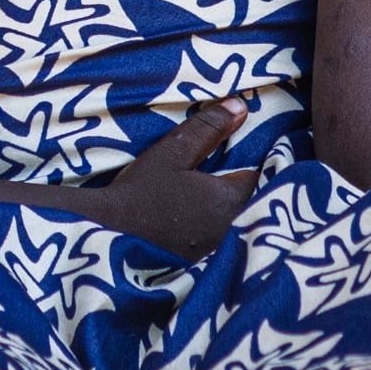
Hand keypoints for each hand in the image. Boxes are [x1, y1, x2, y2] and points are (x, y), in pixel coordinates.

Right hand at [69, 101, 256, 255]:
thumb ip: (208, 129)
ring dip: (232, 204)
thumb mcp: (172, 152)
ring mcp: (219, 249)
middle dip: (245, 181)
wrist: (110, 236)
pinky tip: (199, 214)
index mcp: (230, 199)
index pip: (260, 172)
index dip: (254, 155)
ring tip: (213, 187)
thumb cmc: (141, 192)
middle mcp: (233, 228)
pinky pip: (222, 236)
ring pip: (238, 218)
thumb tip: (241, 107)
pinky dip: (218, 223)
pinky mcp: (203, 262)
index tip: (242, 143)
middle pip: (252, 197)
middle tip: (229, 163)